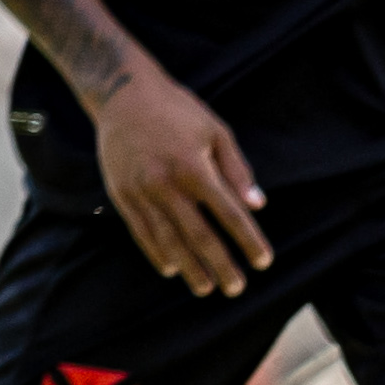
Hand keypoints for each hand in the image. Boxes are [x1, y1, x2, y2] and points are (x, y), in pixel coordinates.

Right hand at [91, 63, 270, 296]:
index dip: (248, 240)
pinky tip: (171, 269)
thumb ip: (237, 170)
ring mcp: (140, 192)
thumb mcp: (217, 131)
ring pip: (167, 240)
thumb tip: (257, 206)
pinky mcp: (121, 194)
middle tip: (236, 289)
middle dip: (220, 265)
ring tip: (205, 288)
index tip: (264, 262)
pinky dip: (156, 253)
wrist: (122, 95)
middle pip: (199, 235)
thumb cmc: (177, 110)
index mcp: (194, 168)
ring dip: (189, 267)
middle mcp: (166, 184)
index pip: (229, 214)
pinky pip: (141, 231)